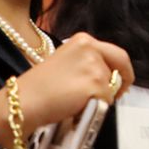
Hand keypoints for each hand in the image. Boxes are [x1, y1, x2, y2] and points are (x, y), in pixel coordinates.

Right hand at [17, 32, 133, 130]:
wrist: (24, 101)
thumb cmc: (40, 87)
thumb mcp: (67, 62)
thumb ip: (88, 63)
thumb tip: (110, 76)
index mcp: (83, 40)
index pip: (116, 53)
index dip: (122, 69)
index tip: (120, 80)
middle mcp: (90, 48)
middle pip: (121, 65)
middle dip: (123, 81)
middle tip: (118, 94)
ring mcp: (94, 66)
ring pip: (112, 86)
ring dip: (102, 97)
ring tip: (78, 101)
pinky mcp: (95, 84)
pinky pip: (107, 101)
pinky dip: (96, 108)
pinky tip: (77, 107)